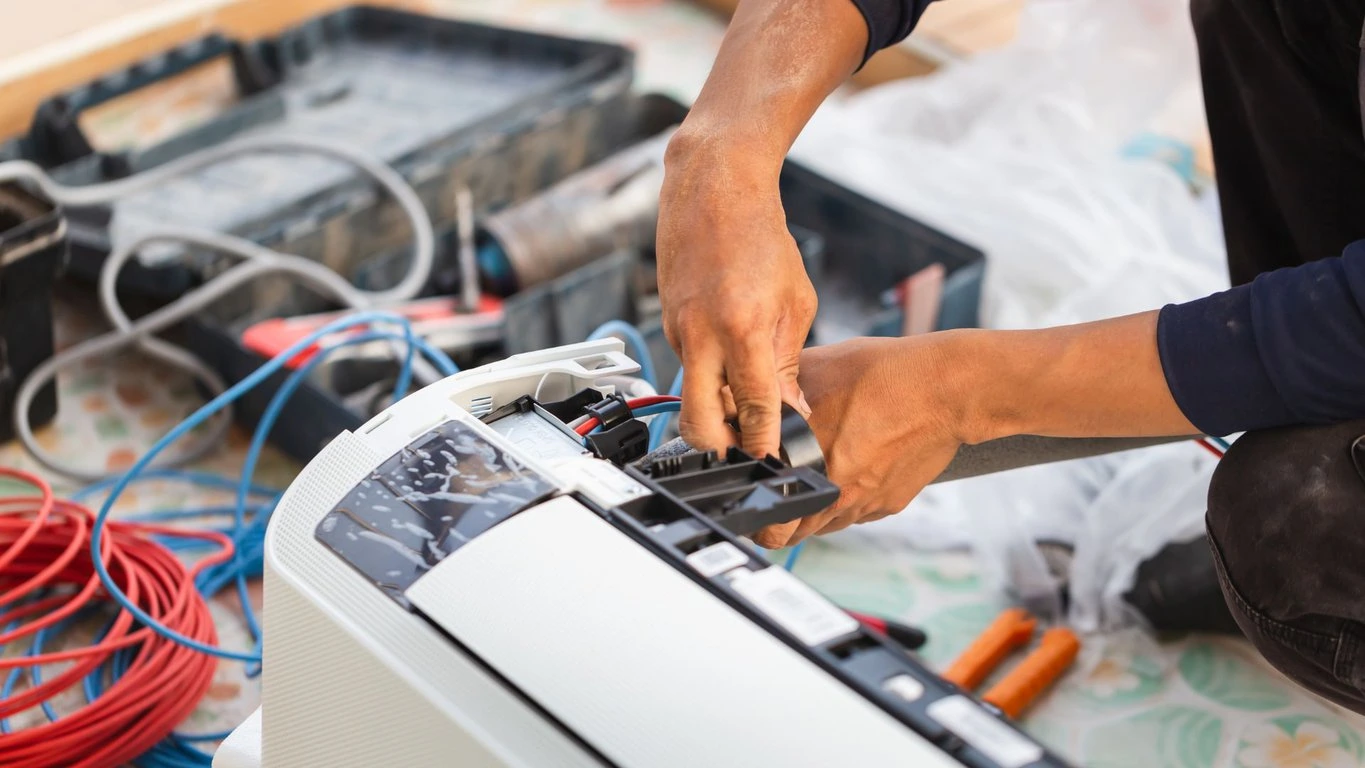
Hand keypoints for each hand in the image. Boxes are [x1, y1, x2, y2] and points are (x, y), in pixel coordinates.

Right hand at [656, 133, 817, 457]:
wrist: (712, 188)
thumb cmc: (760, 236)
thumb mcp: (795, 301)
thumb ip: (788, 361)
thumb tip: (790, 410)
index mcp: (742, 328)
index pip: (753, 407)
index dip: (765, 444)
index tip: (776, 466)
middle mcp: (701, 336)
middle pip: (697, 424)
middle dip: (719, 452)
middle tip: (746, 457)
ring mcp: (677, 332)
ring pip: (691, 397)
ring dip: (716, 412)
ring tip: (748, 411)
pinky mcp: (667, 326)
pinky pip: (688, 368)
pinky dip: (709, 378)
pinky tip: (731, 365)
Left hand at [752, 336, 967, 547]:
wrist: (945, 389)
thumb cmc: (884, 375)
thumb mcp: (816, 369)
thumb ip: (777, 390)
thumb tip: (747, 393)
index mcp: (808, 465)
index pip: (769, 516)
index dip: (757, 512)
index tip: (754, 503)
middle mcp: (836, 494)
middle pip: (794, 533)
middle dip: (781, 521)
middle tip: (776, 500)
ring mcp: (865, 503)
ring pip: (825, 526)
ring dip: (813, 513)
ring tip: (813, 482)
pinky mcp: (889, 504)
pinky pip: (857, 513)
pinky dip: (846, 501)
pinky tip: (849, 472)